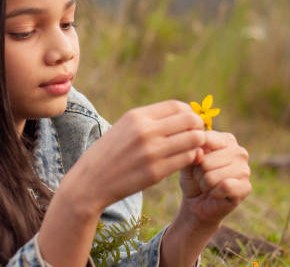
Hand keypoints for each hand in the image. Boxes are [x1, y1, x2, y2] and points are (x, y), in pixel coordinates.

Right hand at [62, 100, 206, 214]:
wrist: (90, 182)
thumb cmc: (109, 153)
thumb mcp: (125, 127)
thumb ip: (150, 120)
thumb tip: (183, 114)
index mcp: (137, 116)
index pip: (177, 106)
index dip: (189, 113)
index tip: (190, 122)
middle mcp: (145, 131)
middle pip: (190, 120)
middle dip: (198, 127)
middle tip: (196, 135)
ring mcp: (151, 152)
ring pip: (194, 140)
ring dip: (198, 143)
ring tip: (192, 148)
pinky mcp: (156, 172)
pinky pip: (187, 159)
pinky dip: (191, 158)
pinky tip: (185, 160)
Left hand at [178, 131, 250, 226]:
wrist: (197, 203)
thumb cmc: (193, 178)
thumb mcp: (187, 161)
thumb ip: (191, 153)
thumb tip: (200, 152)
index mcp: (225, 139)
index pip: (205, 139)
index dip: (194, 154)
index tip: (194, 162)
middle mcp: (239, 152)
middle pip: (206, 161)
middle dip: (198, 173)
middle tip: (203, 178)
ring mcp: (245, 169)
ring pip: (212, 176)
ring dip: (205, 184)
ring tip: (209, 186)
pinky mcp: (246, 187)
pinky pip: (224, 187)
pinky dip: (214, 193)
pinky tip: (217, 194)